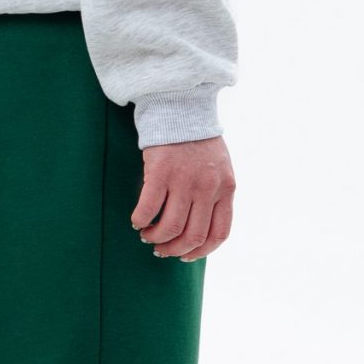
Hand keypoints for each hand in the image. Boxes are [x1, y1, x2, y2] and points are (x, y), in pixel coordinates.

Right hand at [130, 135, 234, 260]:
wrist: (181, 107)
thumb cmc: (197, 141)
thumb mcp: (219, 168)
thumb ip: (215, 194)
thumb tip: (199, 227)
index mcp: (226, 189)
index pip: (219, 234)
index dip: (201, 252)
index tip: (185, 256)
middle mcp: (208, 187)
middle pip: (193, 236)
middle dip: (174, 250)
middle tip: (161, 250)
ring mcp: (185, 180)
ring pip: (171, 228)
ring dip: (156, 238)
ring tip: (147, 235)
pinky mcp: (161, 172)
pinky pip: (148, 209)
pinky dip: (141, 220)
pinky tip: (137, 220)